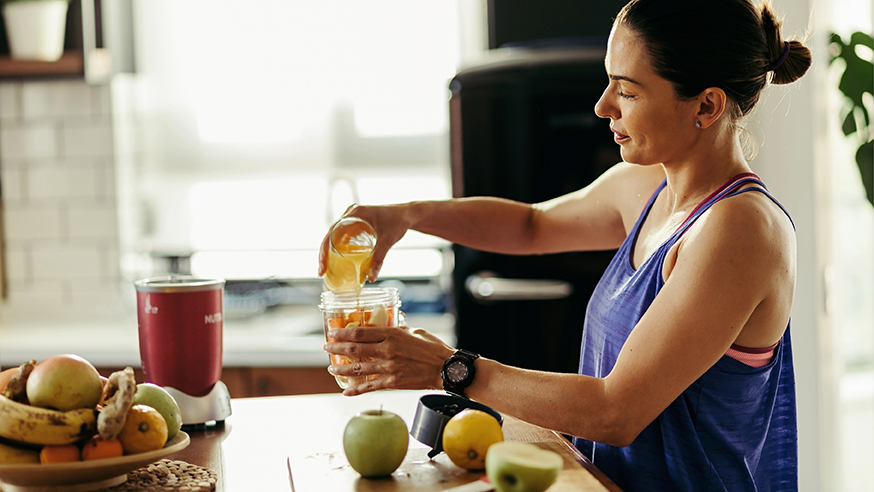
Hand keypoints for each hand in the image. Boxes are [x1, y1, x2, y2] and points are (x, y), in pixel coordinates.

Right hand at [317, 203, 410, 282]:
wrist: (409, 214)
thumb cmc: (399, 221)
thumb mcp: (387, 240)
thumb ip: (379, 259)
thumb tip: (372, 278)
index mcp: (355, 213)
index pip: (332, 232)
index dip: (324, 250)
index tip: (322, 266)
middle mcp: (351, 214)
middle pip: (330, 235)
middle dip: (324, 254)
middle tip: (321, 271)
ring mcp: (353, 218)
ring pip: (335, 237)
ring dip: (330, 252)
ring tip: (326, 269)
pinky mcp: (358, 224)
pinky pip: (343, 237)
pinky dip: (339, 248)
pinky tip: (338, 261)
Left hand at [323, 323, 455, 395]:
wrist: (446, 368)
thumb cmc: (433, 348)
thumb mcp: (415, 331)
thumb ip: (398, 330)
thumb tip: (386, 329)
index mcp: (392, 334)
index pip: (360, 333)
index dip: (342, 333)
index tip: (332, 332)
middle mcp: (387, 350)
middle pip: (354, 349)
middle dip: (336, 349)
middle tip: (326, 348)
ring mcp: (389, 368)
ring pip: (358, 369)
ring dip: (341, 369)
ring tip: (331, 369)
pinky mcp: (393, 382)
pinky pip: (370, 386)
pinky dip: (356, 390)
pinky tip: (346, 392)